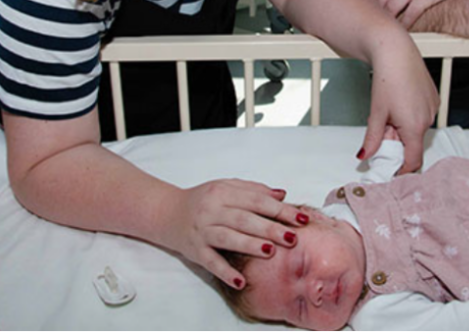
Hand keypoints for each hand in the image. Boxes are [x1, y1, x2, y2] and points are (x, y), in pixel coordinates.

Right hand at [166, 179, 305, 289]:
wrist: (168, 213)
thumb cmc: (203, 200)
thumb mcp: (226, 188)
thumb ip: (254, 190)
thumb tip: (282, 194)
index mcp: (223, 192)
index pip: (256, 200)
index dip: (279, 210)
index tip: (300, 219)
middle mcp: (212, 210)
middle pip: (245, 219)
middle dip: (270, 228)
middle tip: (292, 237)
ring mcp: (202, 230)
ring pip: (228, 238)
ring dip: (250, 245)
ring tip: (270, 251)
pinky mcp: (194, 250)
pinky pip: (211, 261)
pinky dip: (225, 272)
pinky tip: (240, 280)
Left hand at [360, 41, 438, 173]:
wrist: (395, 51)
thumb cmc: (386, 79)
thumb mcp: (376, 113)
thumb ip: (372, 138)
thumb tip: (365, 155)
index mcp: (415, 126)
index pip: (413, 160)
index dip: (402, 169)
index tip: (391, 170)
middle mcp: (428, 119)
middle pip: (413, 143)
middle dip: (397, 142)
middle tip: (382, 128)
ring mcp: (433, 107)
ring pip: (417, 129)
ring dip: (403, 128)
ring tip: (389, 111)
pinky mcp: (433, 98)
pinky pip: (422, 115)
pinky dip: (410, 116)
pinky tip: (399, 102)